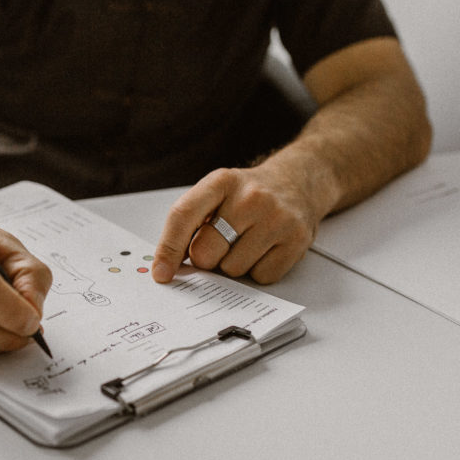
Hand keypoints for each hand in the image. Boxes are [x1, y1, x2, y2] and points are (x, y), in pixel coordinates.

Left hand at [152, 163, 327, 284]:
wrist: (297, 182)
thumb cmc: (249, 195)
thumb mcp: (216, 195)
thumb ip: (190, 224)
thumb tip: (167, 266)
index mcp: (221, 182)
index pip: (183, 216)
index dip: (168, 249)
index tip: (161, 273)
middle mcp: (250, 197)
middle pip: (206, 252)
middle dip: (207, 258)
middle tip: (220, 245)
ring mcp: (277, 218)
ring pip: (233, 269)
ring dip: (234, 265)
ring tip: (247, 243)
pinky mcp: (297, 240)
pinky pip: (261, 277)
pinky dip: (258, 270)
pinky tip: (265, 249)